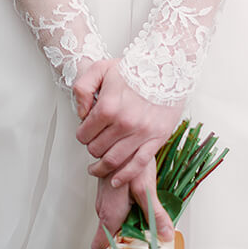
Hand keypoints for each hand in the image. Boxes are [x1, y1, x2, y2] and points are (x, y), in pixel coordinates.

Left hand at [73, 58, 185, 188]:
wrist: (167, 68)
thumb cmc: (134, 68)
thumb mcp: (100, 68)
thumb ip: (82, 89)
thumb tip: (81, 113)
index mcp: (108, 107)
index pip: (84, 134)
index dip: (82, 134)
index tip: (86, 131)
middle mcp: (124, 123)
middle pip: (97, 149)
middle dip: (92, 148)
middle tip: (94, 142)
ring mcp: (142, 133)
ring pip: (114, 161)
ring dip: (102, 167)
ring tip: (96, 167)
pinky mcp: (157, 139)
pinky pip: (138, 165)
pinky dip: (124, 176)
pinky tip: (115, 180)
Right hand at [91, 158, 175, 248]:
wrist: (118, 134)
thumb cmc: (128, 157)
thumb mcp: (146, 187)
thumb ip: (155, 214)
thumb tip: (166, 235)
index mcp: (109, 214)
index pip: (100, 248)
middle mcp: (103, 209)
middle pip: (109, 239)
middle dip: (126, 248)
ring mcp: (105, 200)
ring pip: (113, 226)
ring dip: (129, 232)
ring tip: (149, 232)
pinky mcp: (109, 192)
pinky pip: (116, 213)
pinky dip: (129, 218)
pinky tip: (143, 211)